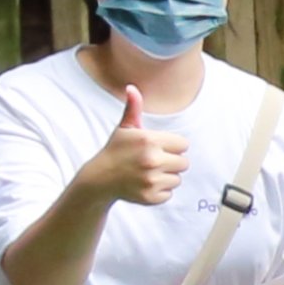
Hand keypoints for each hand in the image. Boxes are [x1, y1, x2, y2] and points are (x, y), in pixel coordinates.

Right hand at [81, 84, 187, 207]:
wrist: (99, 179)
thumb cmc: (115, 151)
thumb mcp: (124, 129)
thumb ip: (133, 108)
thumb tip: (131, 87)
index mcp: (149, 141)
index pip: (183, 144)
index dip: (172, 146)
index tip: (158, 147)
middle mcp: (152, 160)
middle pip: (184, 163)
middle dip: (172, 162)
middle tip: (154, 161)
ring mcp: (151, 180)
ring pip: (177, 179)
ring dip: (167, 177)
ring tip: (148, 172)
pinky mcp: (150, 197)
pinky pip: (169, 193)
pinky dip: (160, 191)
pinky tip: (145, 184)